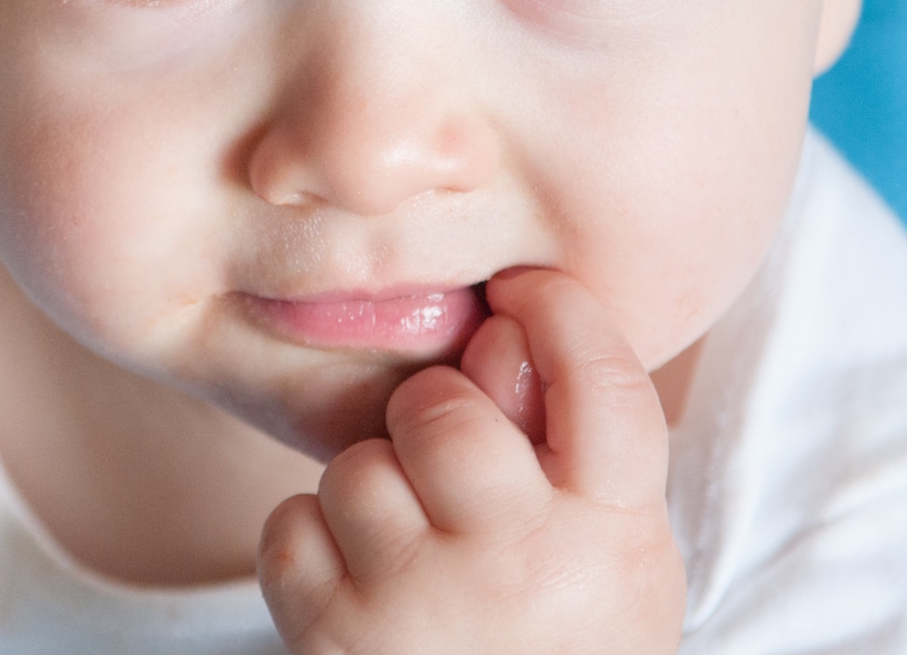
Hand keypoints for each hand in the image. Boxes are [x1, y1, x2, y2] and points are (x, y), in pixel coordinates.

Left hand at [258, 270, 686, 653]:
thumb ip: (566, 436)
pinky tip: (360, 580)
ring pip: (357, 466)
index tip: (522, 288)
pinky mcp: (334, 642)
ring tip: (412, 543)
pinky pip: (291, 523)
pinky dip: (313, 541)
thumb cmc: (555, 623)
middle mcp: (521, 571)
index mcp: (614, 536)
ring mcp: (419, 610)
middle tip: (445, 450)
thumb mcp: (607, 542)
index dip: (560, 312)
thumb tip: (493, 325)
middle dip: (432, 408)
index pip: (602, 384)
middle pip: (444, 412)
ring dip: (373, 486)